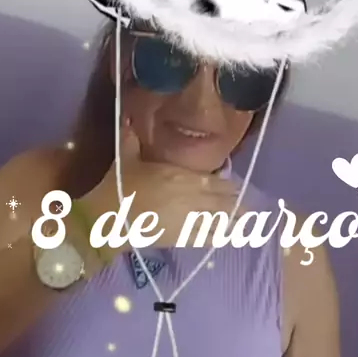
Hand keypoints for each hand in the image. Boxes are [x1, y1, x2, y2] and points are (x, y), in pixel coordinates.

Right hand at [80, 127, 242, 249]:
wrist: (109, 218)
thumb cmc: (120, 185)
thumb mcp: (126, 157)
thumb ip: (132, 138)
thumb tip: (129, 118)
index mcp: (183, 176)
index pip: (216, 181)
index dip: (228, 185)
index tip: (235, 186)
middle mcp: (192, 197)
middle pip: (223, 202)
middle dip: (236, 203)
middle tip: (248, 206)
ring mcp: (189, 220)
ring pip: (220, 221)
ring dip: (234, 221)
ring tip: (246, 222)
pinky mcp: (181, 238)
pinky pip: (207, 238)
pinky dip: (219, 236)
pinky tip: (229, 237)